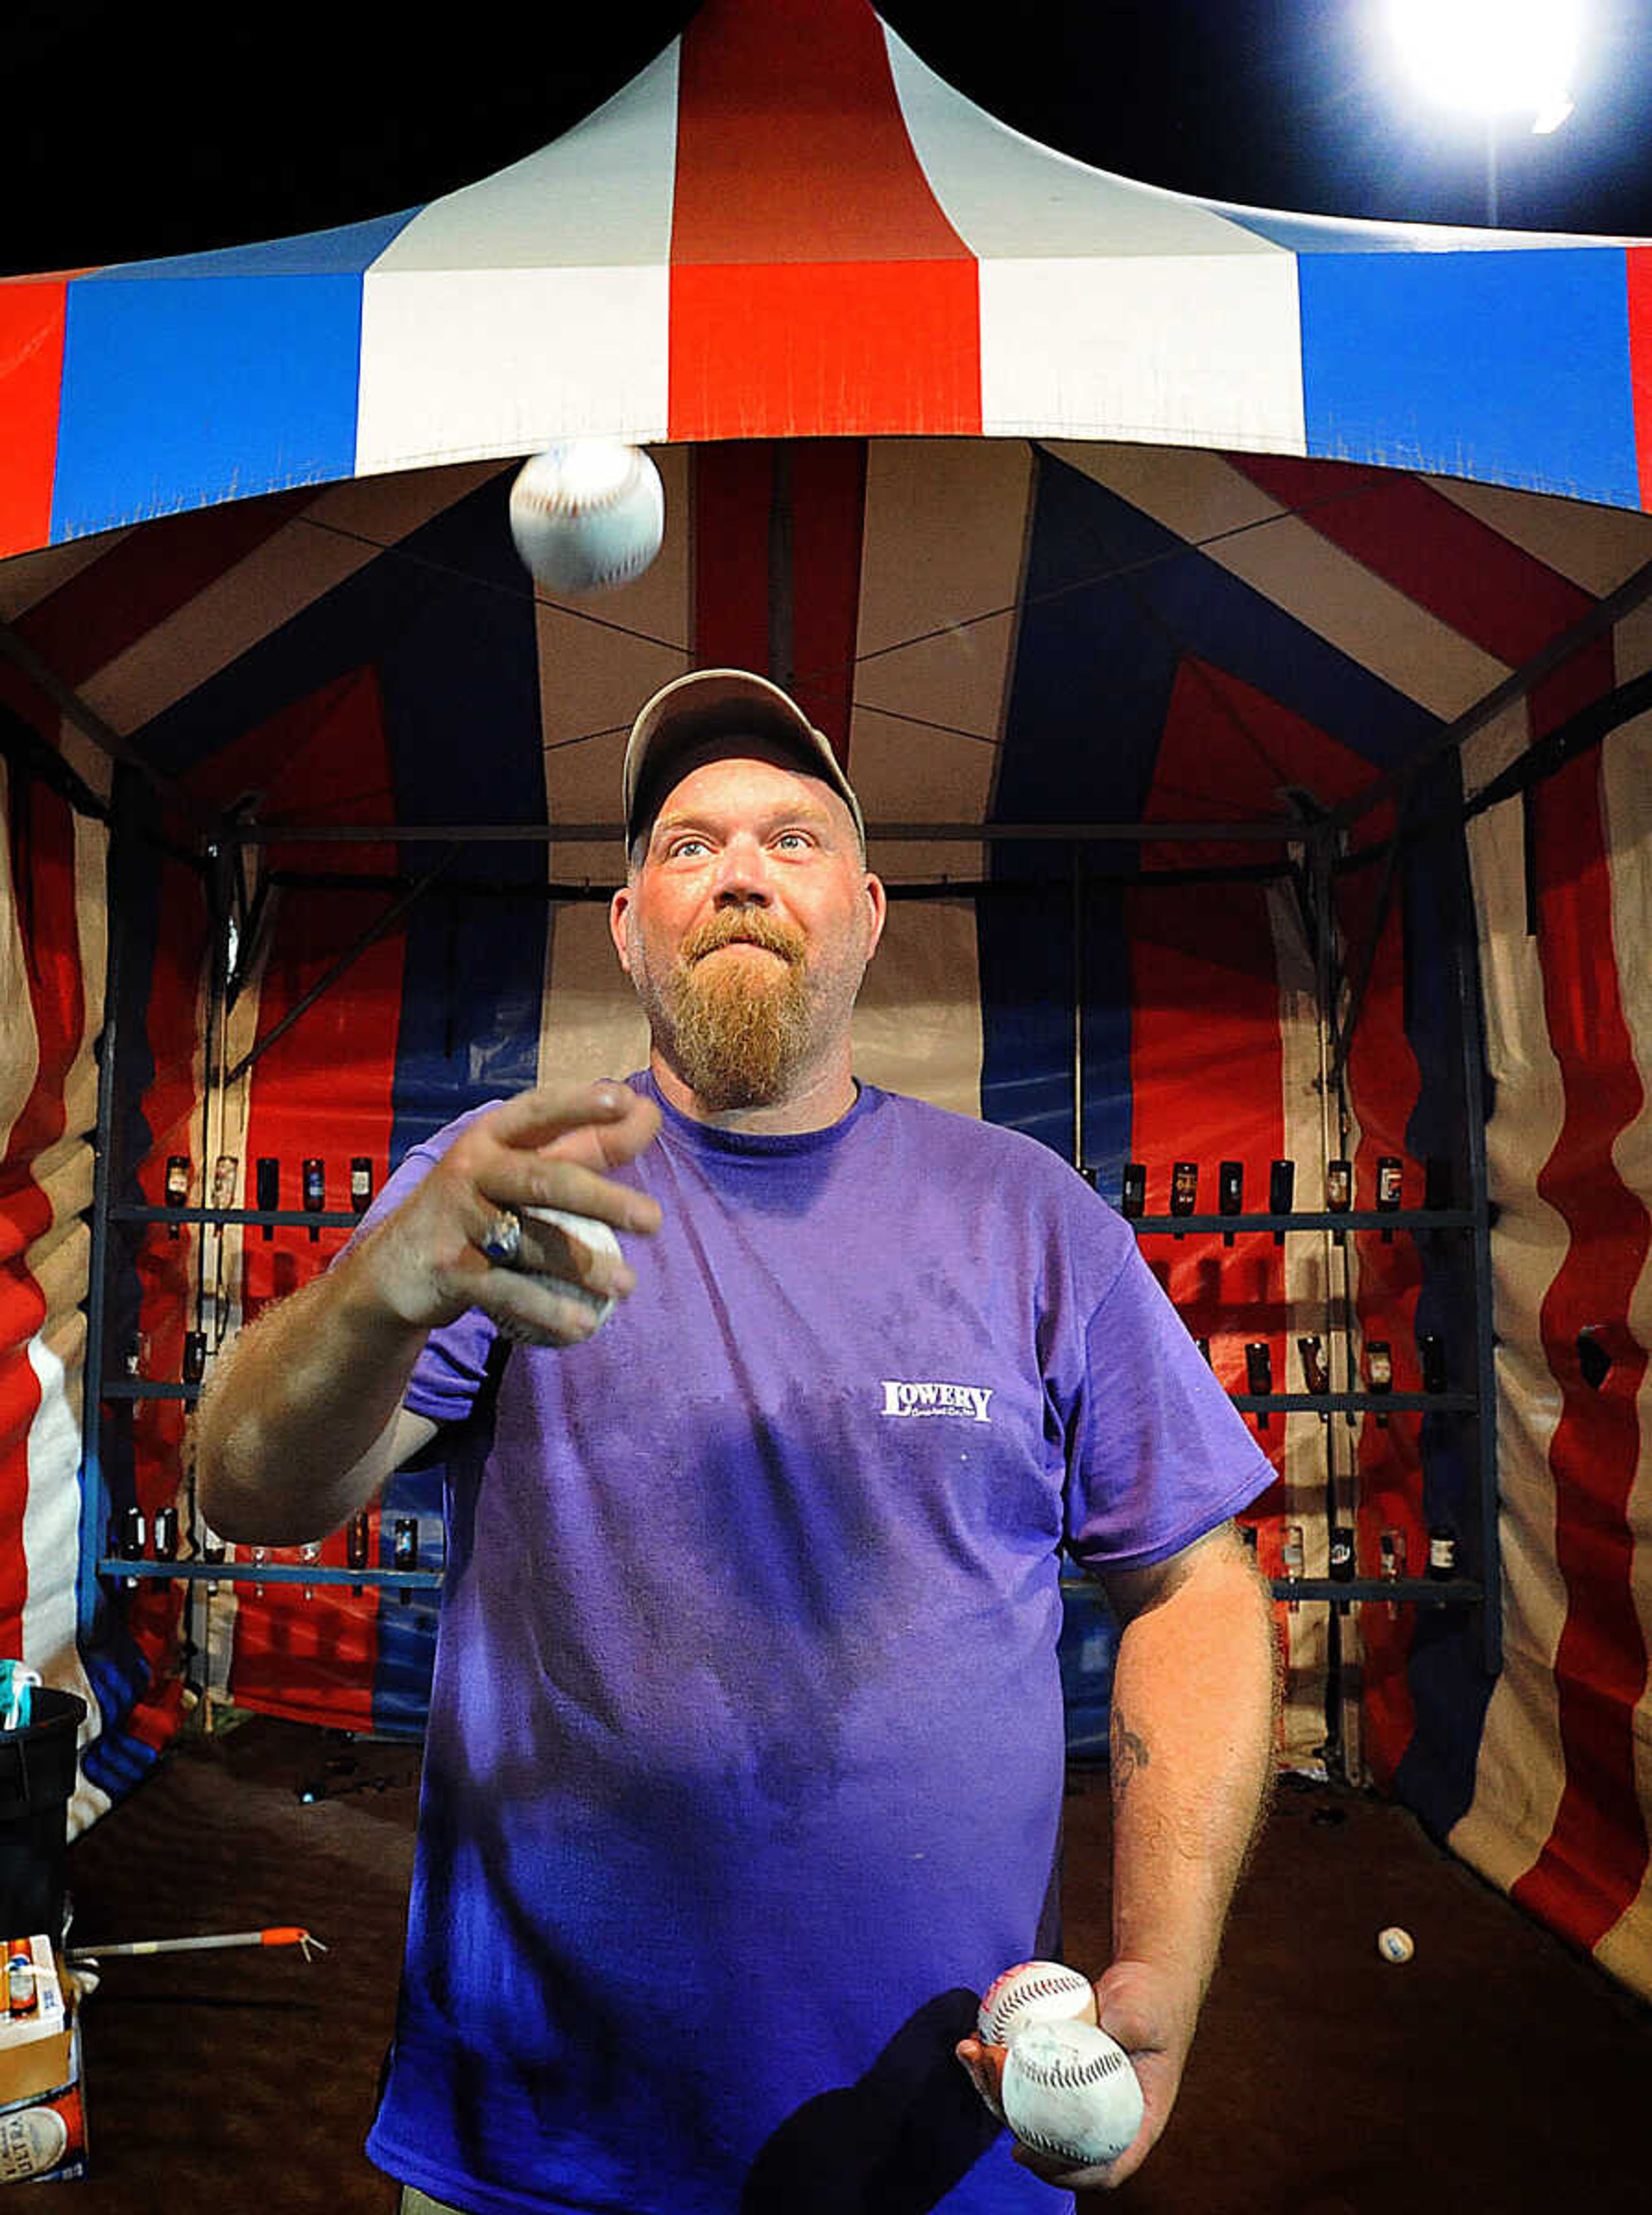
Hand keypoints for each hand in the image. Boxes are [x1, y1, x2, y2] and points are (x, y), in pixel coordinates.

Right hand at [356, 1080, 661, 1343]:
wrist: (392, 1269)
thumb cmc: (477, 1207)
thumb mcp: (520, 1168)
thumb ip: (585, 1144)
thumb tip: (649, 1112)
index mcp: (492, 1136)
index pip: (539, 1111)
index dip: (579, 1105)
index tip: (623, 1100)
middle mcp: (472, 1170)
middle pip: (544, 1180)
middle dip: (602, 1199)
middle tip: (653, 1220)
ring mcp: (458, 1220)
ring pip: (531, 1241)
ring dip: (584, 1265)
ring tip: (627, 1284)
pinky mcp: (451, 1269)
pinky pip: (508, 1292)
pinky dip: (547, 1309)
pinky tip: (583, 1325)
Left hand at [954, 1957, 1200, 2192]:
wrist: (1144, 1977)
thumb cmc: (1152, 1999)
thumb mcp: (1147, 2013)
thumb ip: (1133, 2025)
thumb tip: (1113, 2033)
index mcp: (1134, 2122)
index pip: (1104, 2169)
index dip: (1066, 2174)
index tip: (1027, 2154)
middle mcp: (1100, 2117)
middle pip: (1052, 2141)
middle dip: (1011, 2120)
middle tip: (987, 2081)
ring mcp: (1074, 2095)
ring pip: (1028, 2109)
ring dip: (992, 2088)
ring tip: (971, 2052)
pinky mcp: (1056, 2070)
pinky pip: (1023, 2077)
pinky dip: (995, 2064)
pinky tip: (975, 2038)